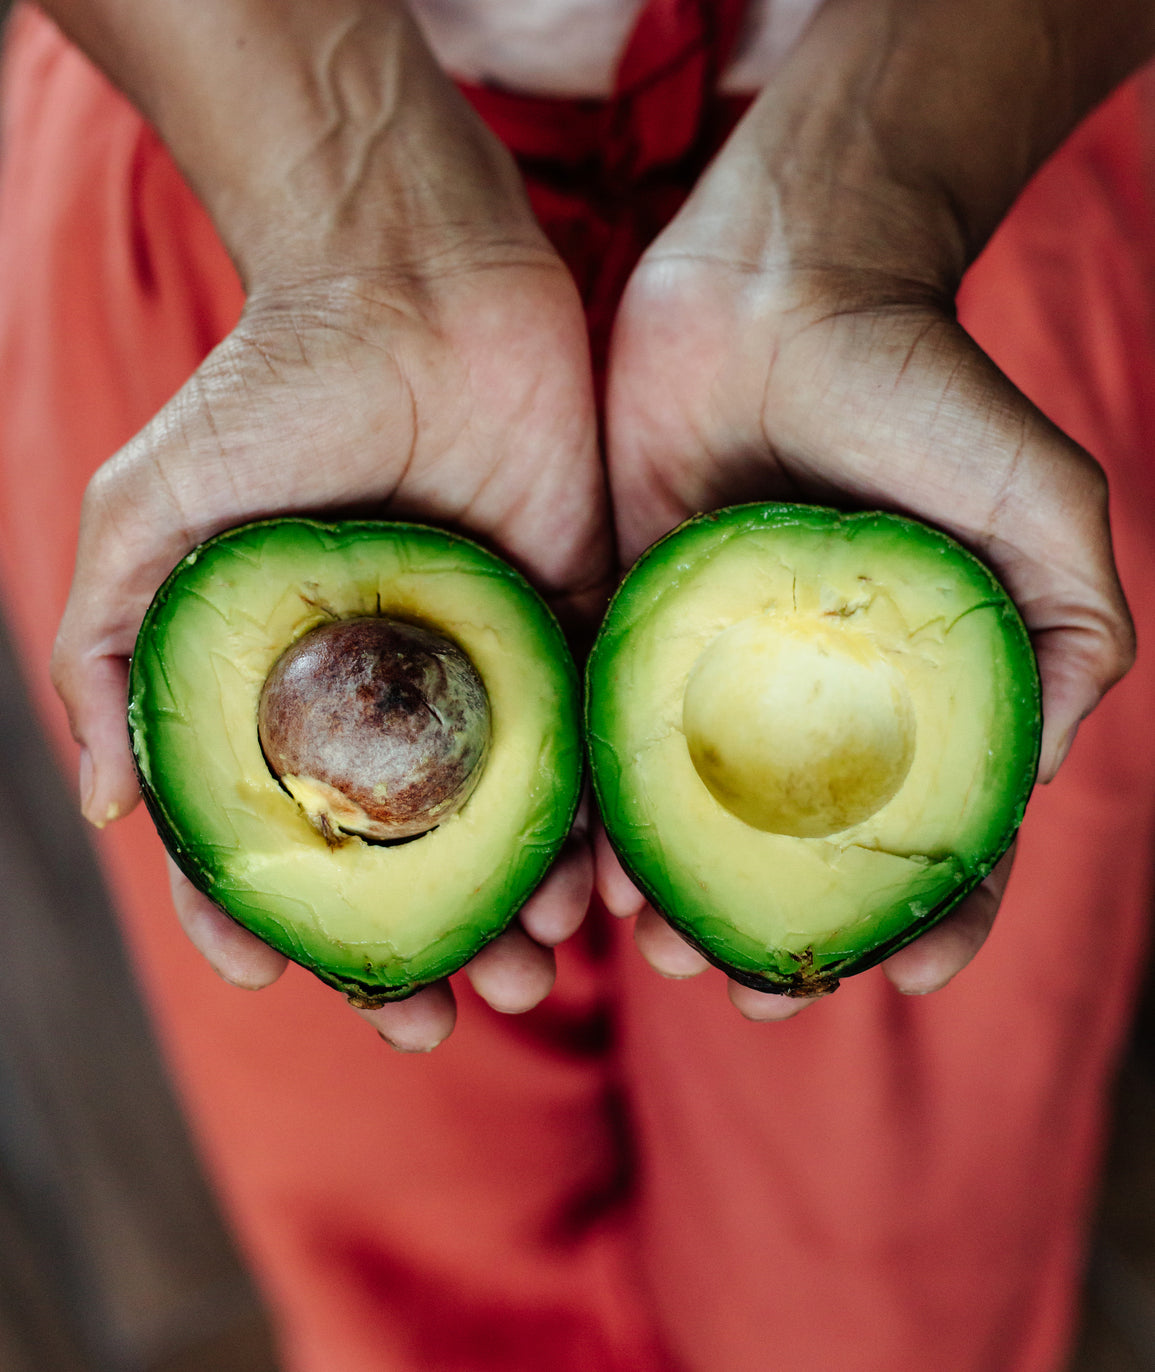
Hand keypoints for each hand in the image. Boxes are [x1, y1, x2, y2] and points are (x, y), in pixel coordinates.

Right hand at [52, 249, 606, 1049]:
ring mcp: (493, 661)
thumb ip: (115, 657)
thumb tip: (107, 809)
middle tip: (444, 1020)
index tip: (278, 981)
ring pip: (511, 823)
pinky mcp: (579, 619)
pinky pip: (595, 743)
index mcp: (296, 687)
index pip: (284, 834)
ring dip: (518, 910)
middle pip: (410, 855)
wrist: (413, 277)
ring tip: (535, 972)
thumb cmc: (272, 390)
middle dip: (421, 951)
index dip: (273, 920)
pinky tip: (599, 884)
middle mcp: (397, 691)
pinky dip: (598, 823)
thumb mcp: (149, 520)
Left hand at [600, 78, 1133, 1013]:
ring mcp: (708, 669)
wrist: (781, 278)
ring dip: (676, 900)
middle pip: (795, 854)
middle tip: (752, 992)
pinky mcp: (622, 624)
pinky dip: (594, 812)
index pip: (930, 834)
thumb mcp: (1040, 503)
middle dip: (782, 937)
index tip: (904, 977)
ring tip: (654, 951)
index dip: (933, 915)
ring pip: (688, 820)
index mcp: (907, 690)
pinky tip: (580, 866)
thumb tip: (1035, 776)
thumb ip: (1068, 631)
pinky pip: (602, 738)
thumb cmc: (922, 382)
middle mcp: (805, 697)